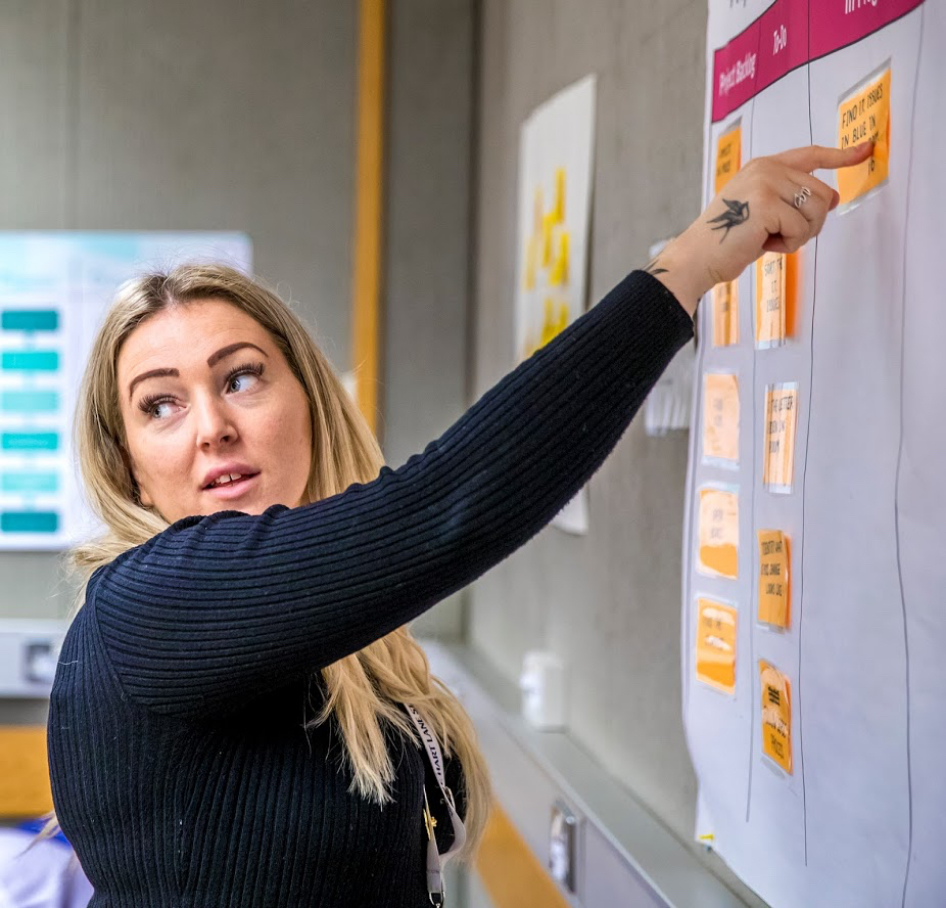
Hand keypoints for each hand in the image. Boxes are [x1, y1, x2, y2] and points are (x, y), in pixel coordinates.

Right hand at [647, 142, 874, 315]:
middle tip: (783, 237)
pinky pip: (800, 228)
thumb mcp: (762, 212)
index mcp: (763, 166)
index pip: (810, 156)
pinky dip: (787, 246)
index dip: (839, 155)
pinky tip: (763, 246)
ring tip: (770, 241)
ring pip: (815, 210)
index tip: (864, 150)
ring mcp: (765, 184)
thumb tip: (832, 198)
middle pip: (821, 192)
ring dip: (800, 235)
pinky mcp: (766, 205)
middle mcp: (765, 169)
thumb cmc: (726, 240)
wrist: (697, 258)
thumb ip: (793, 199)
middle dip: (810, 222)